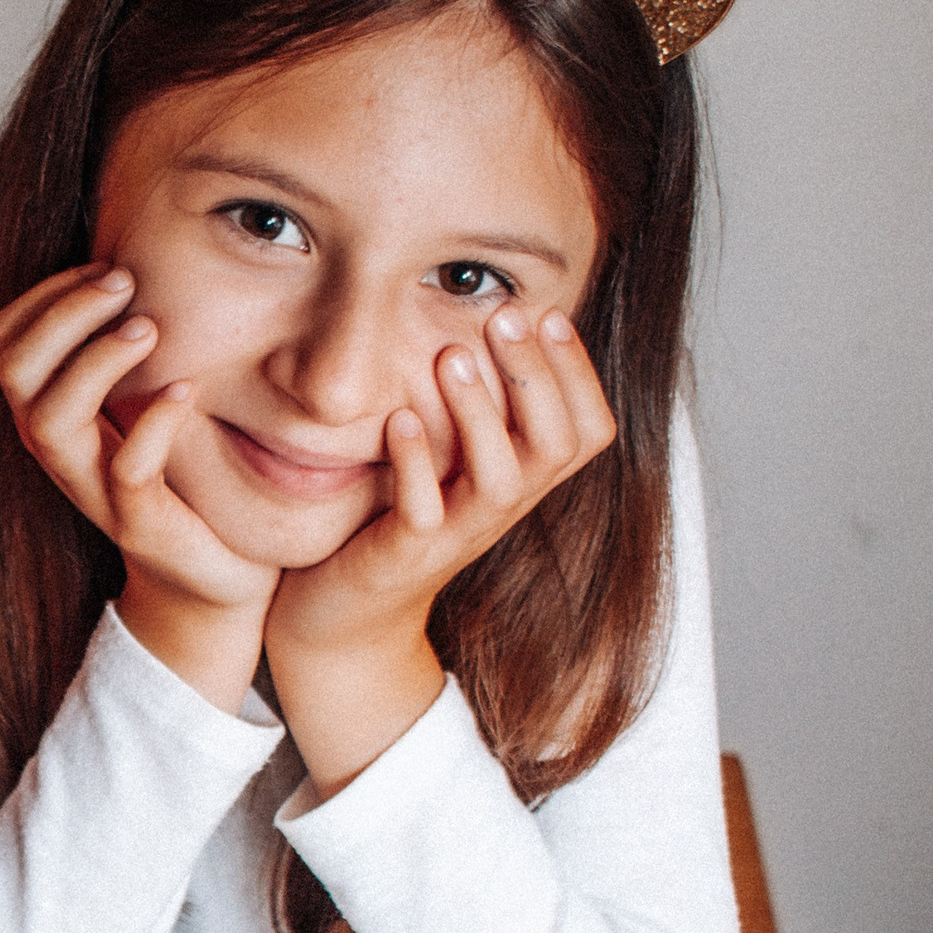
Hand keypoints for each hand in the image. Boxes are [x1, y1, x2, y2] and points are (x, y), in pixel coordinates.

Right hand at [0, 263, 276, 708]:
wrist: (213, 574)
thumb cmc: (183, 473)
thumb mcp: (145, 396)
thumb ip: (127, 343)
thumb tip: (136, 251)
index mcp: (51, 410)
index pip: (4, 338)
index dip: (44, 294)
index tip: (104, 268)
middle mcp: (59, 447)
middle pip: (13, 369)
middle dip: (64, 313)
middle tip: (125, 284)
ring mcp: (92, 486)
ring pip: (50, 419)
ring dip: (95, 361)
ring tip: (148, 329)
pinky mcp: (137, 521)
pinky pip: (126, 469)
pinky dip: (153, 423)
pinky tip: (186, 392)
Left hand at [266, 304, 615, 791]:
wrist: (346, 618)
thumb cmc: (398, 522)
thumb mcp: (450, 462)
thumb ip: (477, 409)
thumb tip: (494, 319)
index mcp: (521, 482)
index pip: (586, 430)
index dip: (578, 374)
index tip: (550, 314)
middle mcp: (500, 510)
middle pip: (553, 445)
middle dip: (534, 375)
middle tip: (504, 315)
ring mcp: (456, 536)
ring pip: (499, 480)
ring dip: (480, 414)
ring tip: (451, 357)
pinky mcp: (404, 557)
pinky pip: (422, 515)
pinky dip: (414, 467)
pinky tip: (398, 422)